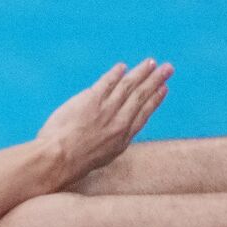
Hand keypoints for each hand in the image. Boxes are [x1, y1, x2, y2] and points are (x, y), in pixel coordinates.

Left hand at [36, 59, 171, 180]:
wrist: (59, 160)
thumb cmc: (73, 164)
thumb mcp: (102, 158)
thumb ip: (112, 142)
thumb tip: (115, 134)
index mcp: (122, 139)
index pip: (144, 114)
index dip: (155, 100)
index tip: (163, 89)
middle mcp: (119, 122)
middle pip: (141, 96)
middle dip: (155, 80)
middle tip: (167, 68)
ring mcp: (106, 110)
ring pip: (128, 86)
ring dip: (141, 72)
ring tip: (151, 62)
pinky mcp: (91, 100)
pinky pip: (107, 82)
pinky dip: (116, 73)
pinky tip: (122, 67)